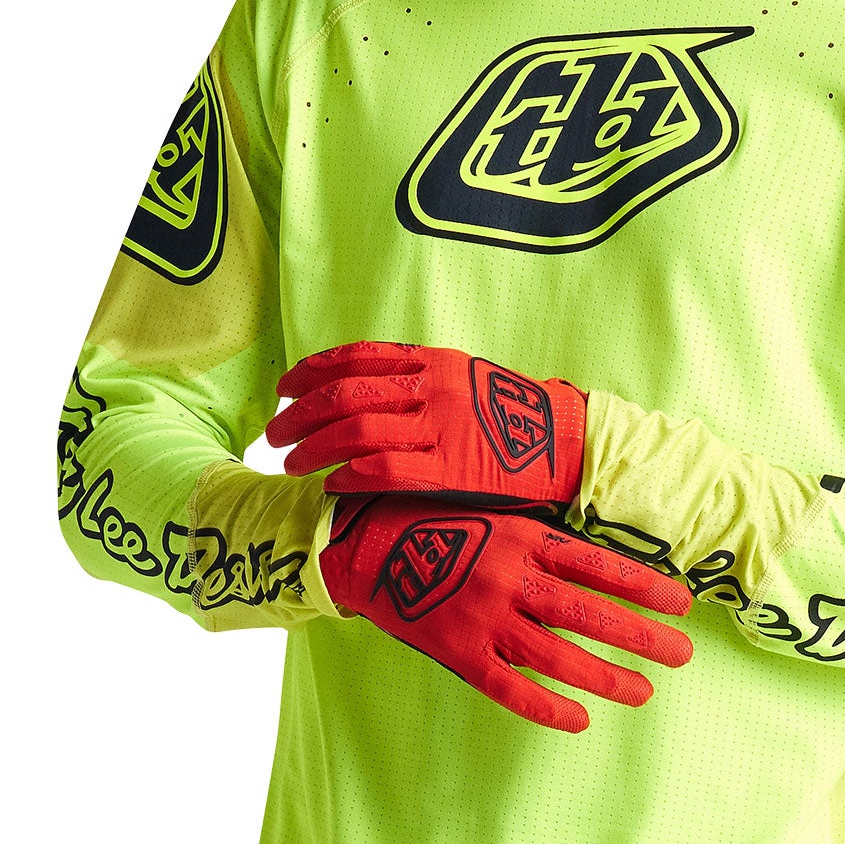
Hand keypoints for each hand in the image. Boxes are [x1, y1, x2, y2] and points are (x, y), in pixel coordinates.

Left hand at [268, 341, 586, 506]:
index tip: (284, 390)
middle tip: (274, 434)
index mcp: (431, 361)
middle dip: (298, 415)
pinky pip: (384, 470)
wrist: (570, 443)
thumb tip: (366, 392)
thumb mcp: (465, 379)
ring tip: (291, 465)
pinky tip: (331, 485)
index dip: (309, 373)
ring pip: (353, 433)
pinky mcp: (449, 471)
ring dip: (312, 449)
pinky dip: (348, 476)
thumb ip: (419, 381)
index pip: (353, 358)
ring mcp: (439, 429)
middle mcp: (430, 388)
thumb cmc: (516, 416)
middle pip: (342, 396)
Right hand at [320, 493, 692, 732]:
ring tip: (645, 691)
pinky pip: (511, 688)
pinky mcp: (459, 651)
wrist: (362, 544)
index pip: (601, 565)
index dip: (646, 587)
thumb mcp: (495, 512)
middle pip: (591, 614)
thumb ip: (543, 538)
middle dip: (643, 637)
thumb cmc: (437, 521)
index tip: (683, 605)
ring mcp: (485, 618)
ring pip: (560, 656)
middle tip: (683, 655)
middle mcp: (512, 578)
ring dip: (608, 677)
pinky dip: (548, 707)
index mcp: (526, 537)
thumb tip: (601, 561)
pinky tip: (580, 720)